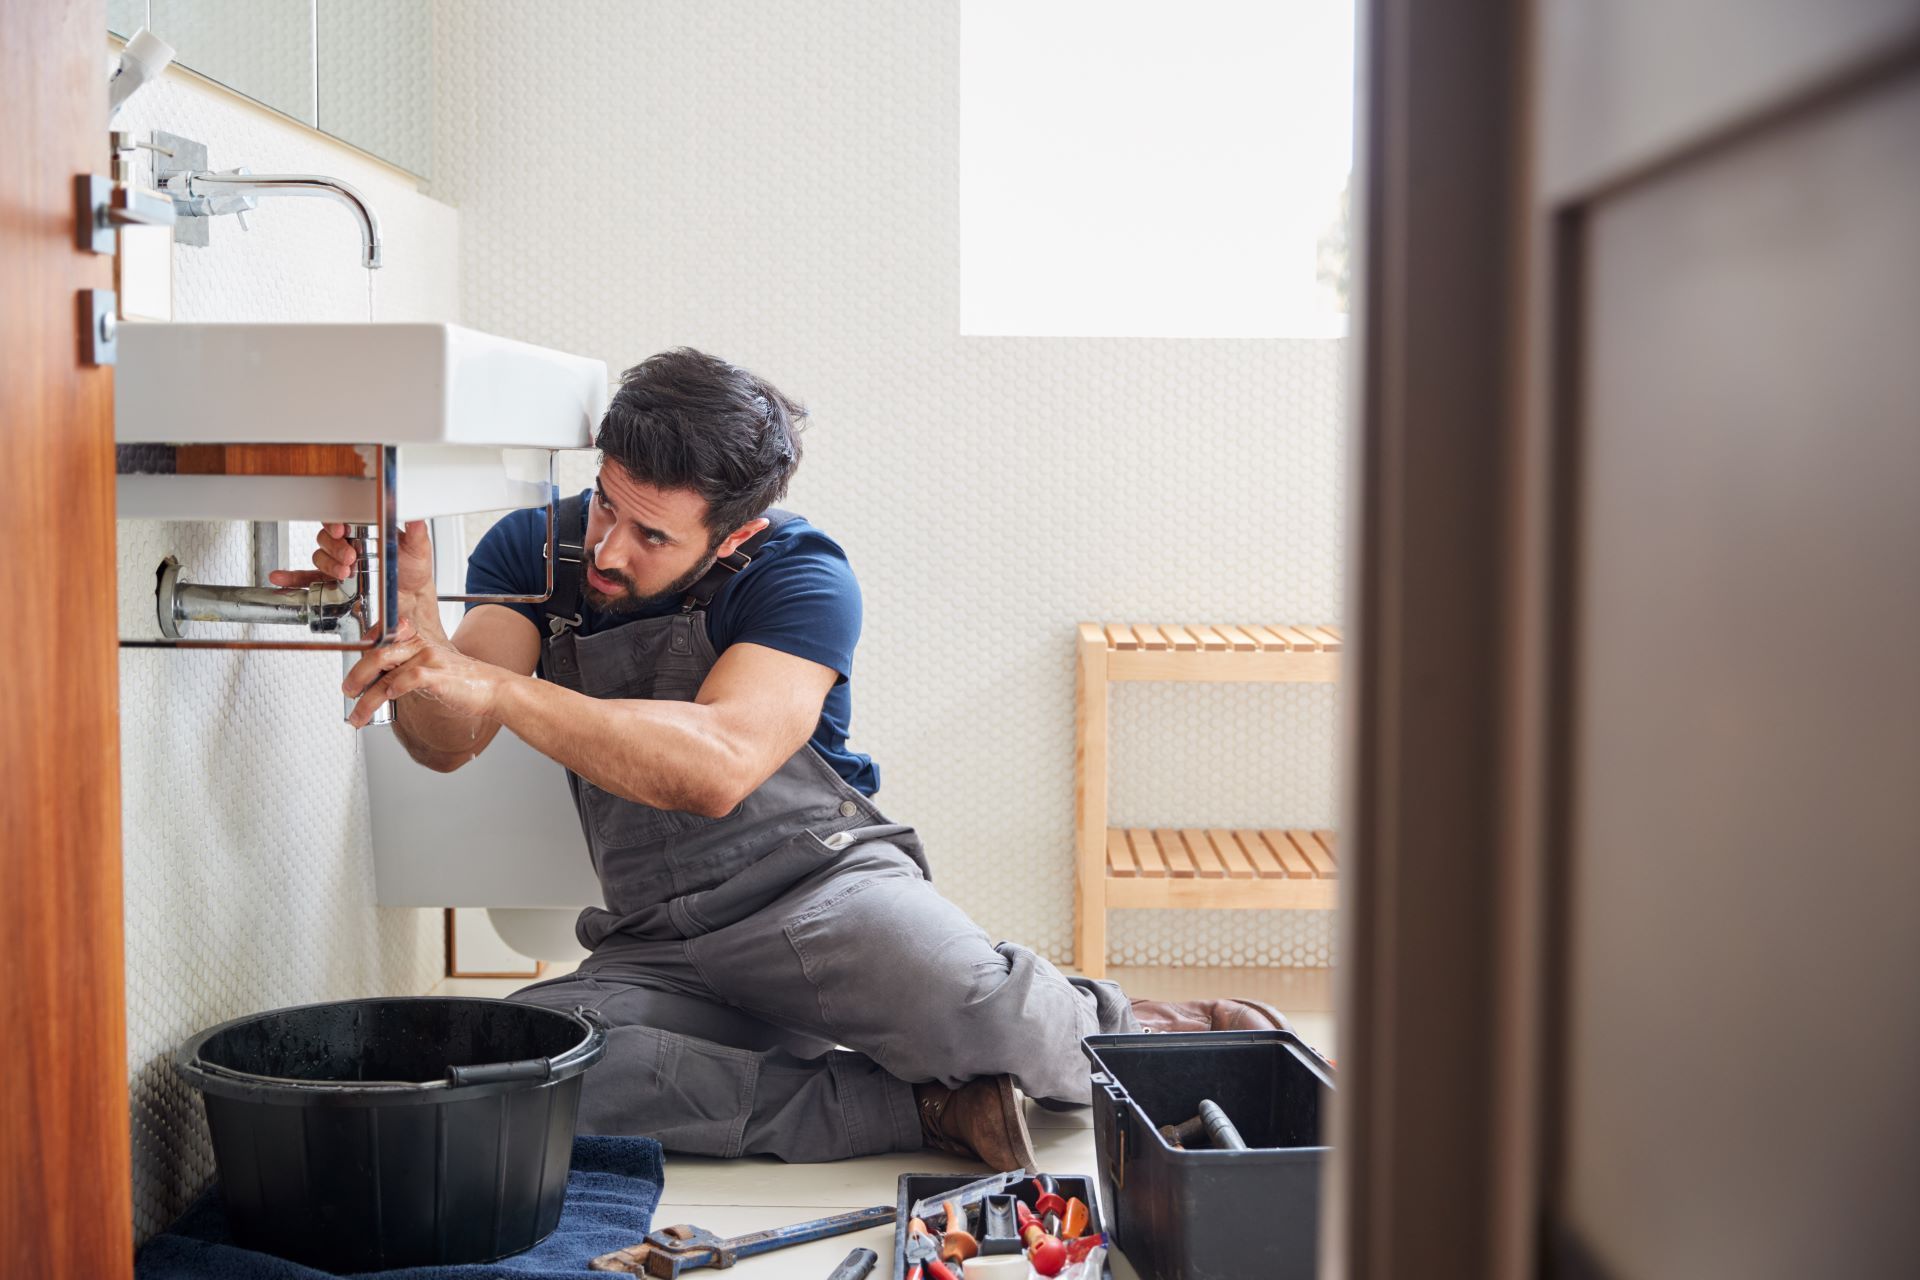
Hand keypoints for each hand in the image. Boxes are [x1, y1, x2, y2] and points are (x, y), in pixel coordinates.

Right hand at [270, 520, 434, 601]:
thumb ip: (416, 531)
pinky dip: (292, 578)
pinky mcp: (334, 583)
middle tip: (350, 556)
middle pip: (328, 538)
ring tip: (344, 571)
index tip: (341, 530)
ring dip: (328, 563)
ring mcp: (339, 564)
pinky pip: (307, 578)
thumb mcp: (418, 549)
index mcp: (365, 531)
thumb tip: (414, 512)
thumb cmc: (413, 572)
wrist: (411, 602)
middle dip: (336, 547)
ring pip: (320, 557)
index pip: (342, 519)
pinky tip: (281, 578)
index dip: (336, 522)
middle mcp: (349, 545)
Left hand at [341, 618, 505, 728]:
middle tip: (348, 692)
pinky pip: (409, 678)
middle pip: (377, 654)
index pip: (380, 642)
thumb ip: (405, 670)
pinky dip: (393, 689)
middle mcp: (421, 647)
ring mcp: (430, 660)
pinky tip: (387, 700)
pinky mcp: (439, 675)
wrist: (494, 688)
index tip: (350, 677)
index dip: (360, 656)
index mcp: (417, 642)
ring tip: (358, 714)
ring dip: (367, 698)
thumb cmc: (463, 682)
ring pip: (387, 672)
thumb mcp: (430, 669)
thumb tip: (379, 683)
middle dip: (356, 675)